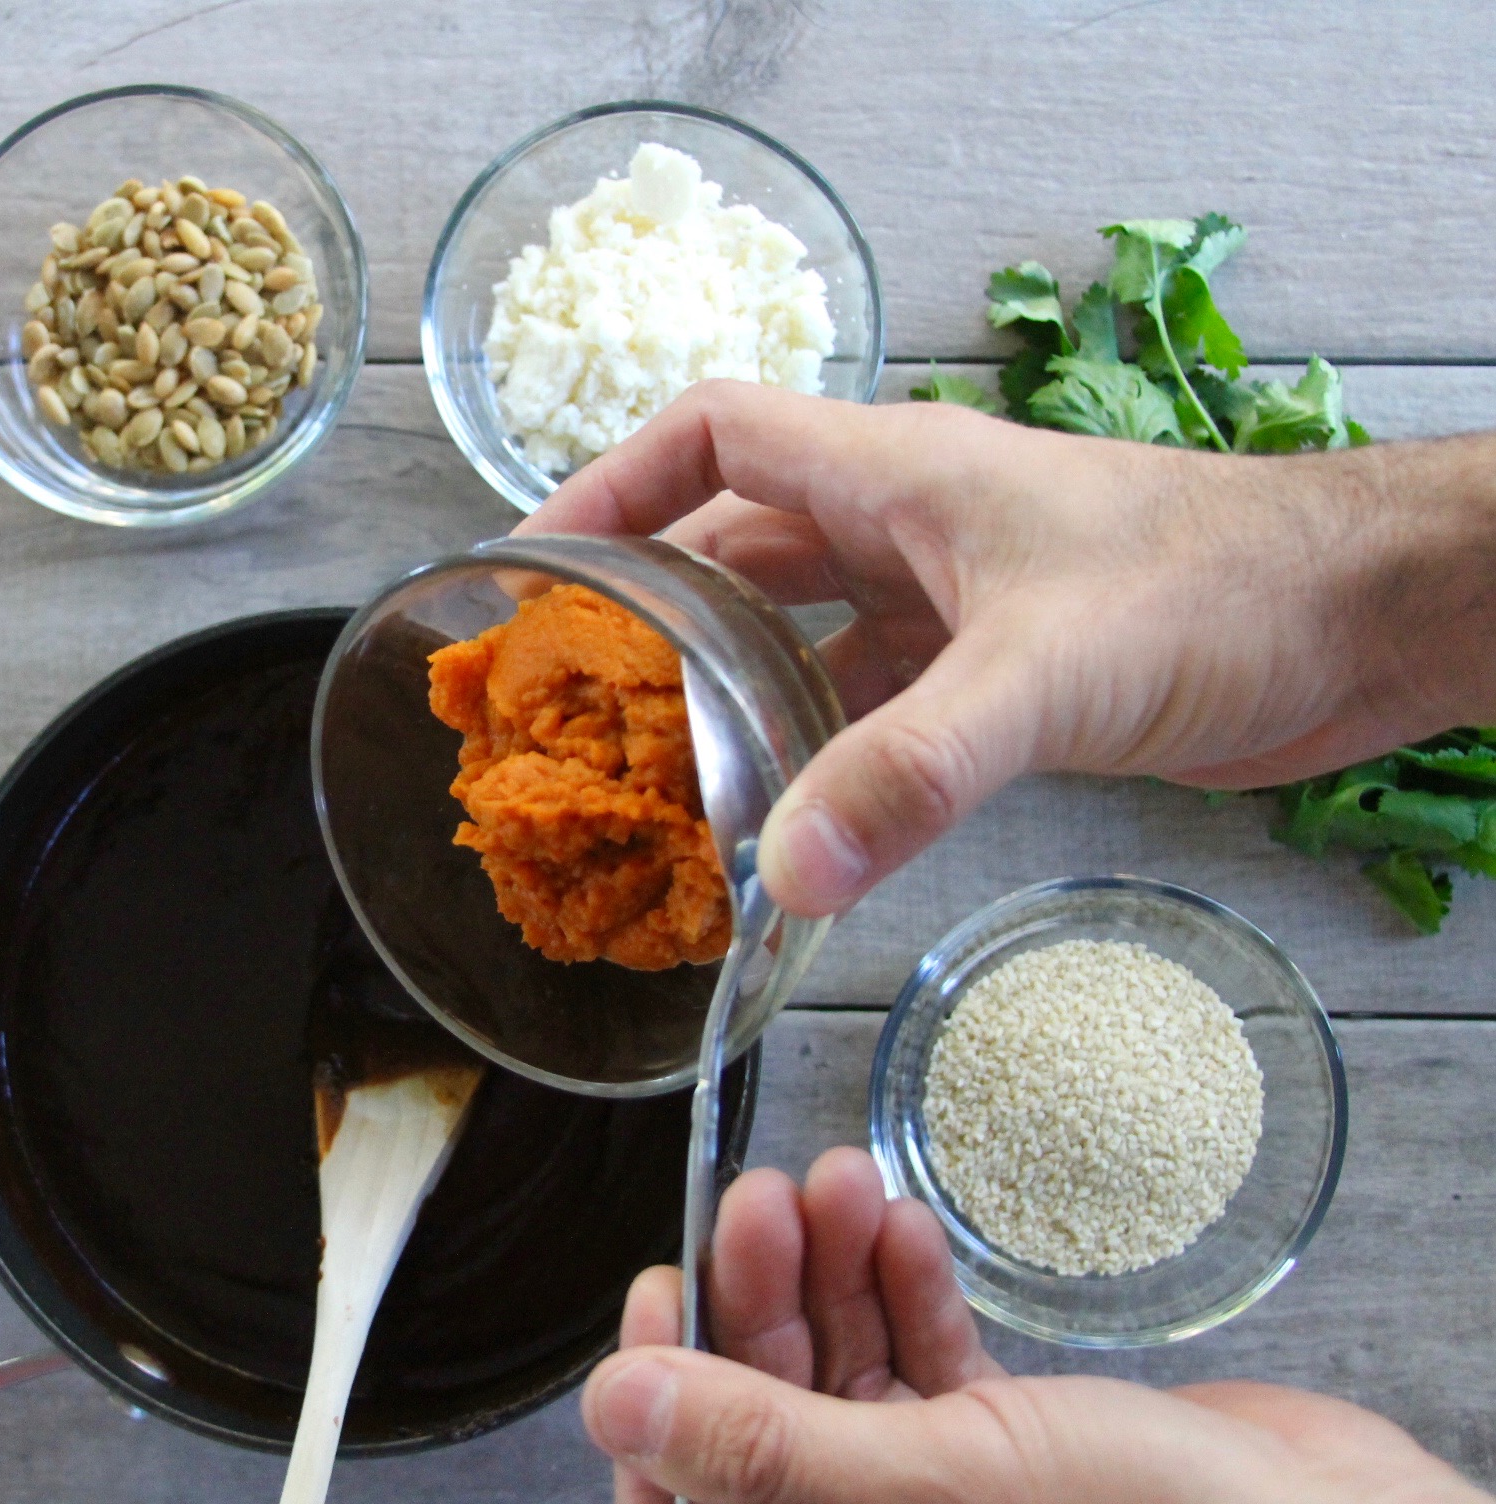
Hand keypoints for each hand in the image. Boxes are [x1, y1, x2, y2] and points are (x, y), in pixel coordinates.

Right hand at [517, 383, 1495, 914]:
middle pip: (734, 545)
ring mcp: (948, 598)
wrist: (1357, 621)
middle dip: (650, 615)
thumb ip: (913, 770)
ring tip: (650, 778)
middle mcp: (904, 525)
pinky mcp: (993, 669)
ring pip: (799, 632)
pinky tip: (785, 821)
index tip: (538, 565)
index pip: (712, 436)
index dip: (612, 484)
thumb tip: (785, 877)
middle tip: (570, 704)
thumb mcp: (1046, 672)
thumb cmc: (1217, 587)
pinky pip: (868, 701)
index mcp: (892, 474)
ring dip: (729, 693)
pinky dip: (818, 752)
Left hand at [581, 1147, 1484, 1503]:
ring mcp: (944, 1500)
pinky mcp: (1006, 1454)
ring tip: (842, 1182)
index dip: (664, 1394)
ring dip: (835, 1274)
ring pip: (843, 1378)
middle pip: (769, 1415)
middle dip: (763, 1296)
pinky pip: (924, 1368)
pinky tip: (909, 1231)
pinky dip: (909, 1295)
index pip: (690, 1499)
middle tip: (772, 1194)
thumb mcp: (933, 1488)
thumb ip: (763, 1448)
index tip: (664, 1284)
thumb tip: (611, 1401)